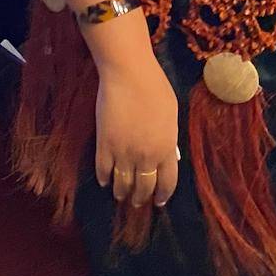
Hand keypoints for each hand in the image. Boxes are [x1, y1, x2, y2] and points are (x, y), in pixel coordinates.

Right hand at [94, 54, 180, 209]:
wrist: (129, 74)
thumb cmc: (155, 88)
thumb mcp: (172, 115)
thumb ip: (169, 138)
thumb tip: (168, 154)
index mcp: (166, 149)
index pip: (167, 183)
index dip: (162, 195)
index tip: (158, 201)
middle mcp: (146, 157)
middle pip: (143, 188)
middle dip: (140, 198)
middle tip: (137, 201)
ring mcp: (123, 153)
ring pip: (122, 184)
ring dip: (122, 193)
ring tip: (121, 195)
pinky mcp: (104, 145)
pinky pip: (103, 170)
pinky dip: (104, 179)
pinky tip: (105, 180)